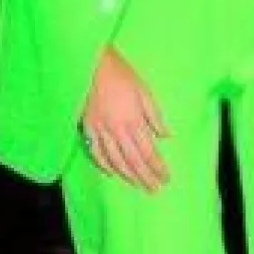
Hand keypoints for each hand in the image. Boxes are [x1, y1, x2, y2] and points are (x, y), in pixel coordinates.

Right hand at [81, 47, 169, 190]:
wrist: (90, 65)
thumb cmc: (120, 74)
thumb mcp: (143, 90)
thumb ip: (155, 115)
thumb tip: (166, 135)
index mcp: (133, 119)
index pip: (149, 151)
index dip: (158, 166)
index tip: (166, 177)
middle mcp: (117, 129)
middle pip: (133, 160)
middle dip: (146, 176)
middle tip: (155, 189)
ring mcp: (100, 130)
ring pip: (115, 160)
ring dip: (128, 175)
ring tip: (138, 185)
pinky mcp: (87, 128)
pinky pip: (95, 152)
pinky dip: (104, 165)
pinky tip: (112, 173)